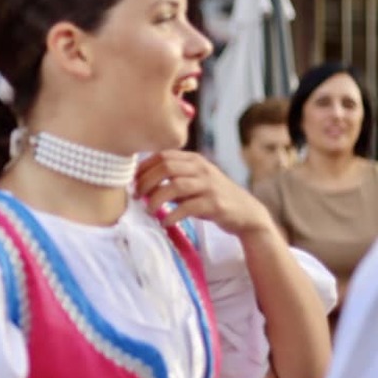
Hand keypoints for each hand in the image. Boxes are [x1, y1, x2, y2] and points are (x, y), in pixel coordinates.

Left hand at [134, 151, 271, 237]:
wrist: (245, 213)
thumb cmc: (211, 197)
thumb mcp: (193, 182)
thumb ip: (171, 179)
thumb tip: (139, 183)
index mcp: (194, 160)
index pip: (162, 155)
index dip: (143, 167)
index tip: (132, 181)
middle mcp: (201, 169)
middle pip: (166, 167)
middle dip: (146, 181)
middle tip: (136, 196)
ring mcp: (209, 186)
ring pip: (175, 186)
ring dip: (156, 199)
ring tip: (148, 210)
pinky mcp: (215, 204)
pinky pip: (187, 207)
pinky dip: (172, 215)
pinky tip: (165, 222)